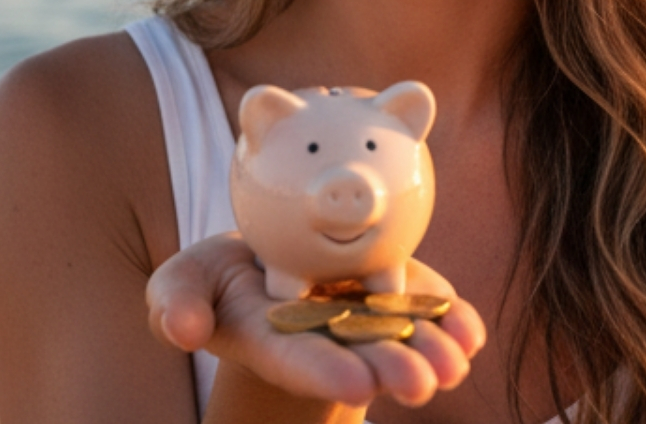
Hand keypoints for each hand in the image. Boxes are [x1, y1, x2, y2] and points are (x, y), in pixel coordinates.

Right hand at [146, 232, 486, 408]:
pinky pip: (431, 312)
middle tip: (421, 384)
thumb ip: (177, 302)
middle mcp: (325, 338)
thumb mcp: (185, 281)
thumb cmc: (221, 279)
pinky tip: (469, 332)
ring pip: (403, 341)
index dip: (323, 371)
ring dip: (431, 355)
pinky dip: (453, 323)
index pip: (296, 359)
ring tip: (453, 365)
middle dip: (390, 371)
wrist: (271, 262)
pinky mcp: (400, 295)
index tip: (354, 384)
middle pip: (359, 358)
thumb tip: (184, 330)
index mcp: (271, 340)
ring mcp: (367, 319)